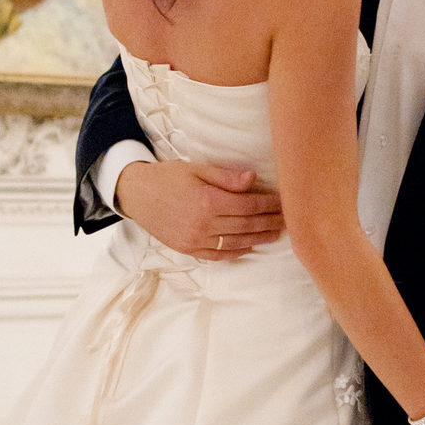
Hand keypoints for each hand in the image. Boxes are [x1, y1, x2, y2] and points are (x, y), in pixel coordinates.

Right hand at [115, 158, 283, 260]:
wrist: (136, 194)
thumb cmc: (167, 177)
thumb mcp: (196, 169)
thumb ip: (225, 177)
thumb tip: (252, 179)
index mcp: (207, 201)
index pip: (247, 205)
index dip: (268, 205)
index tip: (283, 201)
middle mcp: (202, 224)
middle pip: (245, 225)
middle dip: (269, 222)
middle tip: (287, 220)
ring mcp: (195, 240)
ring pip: (235, 242)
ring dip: (258, 239)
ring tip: (275, 234)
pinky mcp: (187, 249)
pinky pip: (217, 255)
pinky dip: (236, 252)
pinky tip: (249, 247)